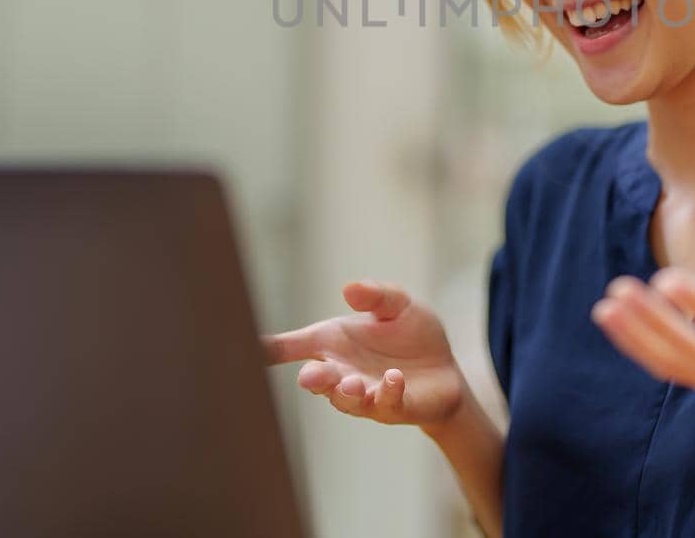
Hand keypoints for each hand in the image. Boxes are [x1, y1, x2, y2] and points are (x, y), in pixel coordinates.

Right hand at [262, 279, 467, 430]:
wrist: (446, 370)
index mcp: (334, 343)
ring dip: (346, 393)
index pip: (293, 346)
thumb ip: (376, 296)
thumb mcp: (398, 305)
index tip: (248, 348)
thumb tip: (348, 288)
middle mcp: (343, 371)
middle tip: (312, 376)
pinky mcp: (394, 406)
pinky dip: (387, 392)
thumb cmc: (412, 336)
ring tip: (352, 384)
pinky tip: (394, 378)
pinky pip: (384, 404)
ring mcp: (366, 393)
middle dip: (313, 380)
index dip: (269, 349)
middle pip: (316, 380)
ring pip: (345, 400)